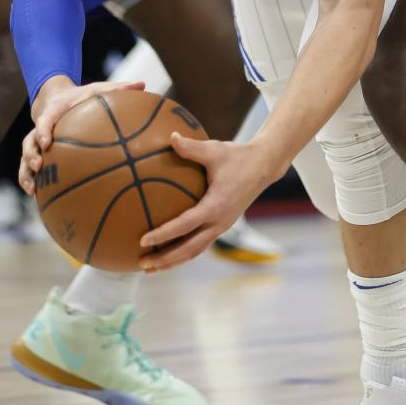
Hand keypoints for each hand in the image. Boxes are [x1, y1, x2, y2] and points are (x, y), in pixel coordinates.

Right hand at [18, 77, 146, 194]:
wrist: (56, 99)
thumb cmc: (81, 97)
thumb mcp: (97, 89)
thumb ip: (117, 88)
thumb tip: (143, 84)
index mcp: (54, 112)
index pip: (44, 120)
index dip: (43, 130)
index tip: (47, 142)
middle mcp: (41, 128)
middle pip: (29, 141)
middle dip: (31, 154)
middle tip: (38, 165)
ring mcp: (36, 142)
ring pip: (25, 158)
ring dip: (26, 173)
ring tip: (32, 189)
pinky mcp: (37, 154)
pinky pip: (29, 169)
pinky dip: (30, 182)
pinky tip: (37, 198)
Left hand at [138, 134, 275, 272]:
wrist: (264, 166)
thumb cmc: (237, 156)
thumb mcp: (214, 150)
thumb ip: (191, 147)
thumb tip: (171, 136)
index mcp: (216, 206)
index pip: (185, 225)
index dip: (163, 234)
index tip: (143, 240)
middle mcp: (220, 222)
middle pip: (189, 249)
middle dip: (165, 259)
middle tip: (141, 263)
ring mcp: (222, 227)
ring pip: (195, 251)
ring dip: (173, 261)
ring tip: (150, 268)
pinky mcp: (222, 226)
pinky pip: (200, 245)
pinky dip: (183, 253)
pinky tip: (167, 253)